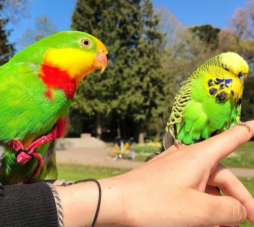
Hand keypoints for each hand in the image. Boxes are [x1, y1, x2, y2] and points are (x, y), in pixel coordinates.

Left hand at [59, 120, 253, 226]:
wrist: (111, 206)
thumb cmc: (152, 204)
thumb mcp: (200, 211)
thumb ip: (229, 210)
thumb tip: (241, 211)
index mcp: (200, 157)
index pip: (231, 140)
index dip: (247, 133)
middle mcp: (188, 160)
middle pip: (224, 178)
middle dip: (239, 201)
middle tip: (251, 221)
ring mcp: (174, 172)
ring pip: (207, 190)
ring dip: (219, 209)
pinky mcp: (162, 185)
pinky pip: (190, 194)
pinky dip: (202, 209)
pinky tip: (205, 224)